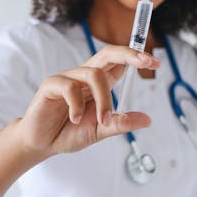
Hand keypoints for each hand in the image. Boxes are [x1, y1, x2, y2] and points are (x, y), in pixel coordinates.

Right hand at [17, 45, 160, 155]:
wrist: (42, 144)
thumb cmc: (69, 132)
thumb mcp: (100, 131)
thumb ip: (120, 124)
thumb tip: (147, 119)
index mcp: (98, 84)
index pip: (119, 63)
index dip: (136, 58)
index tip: (155, 62)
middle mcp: (84, 76)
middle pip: (107, 53)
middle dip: (128, 54)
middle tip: (145, 62)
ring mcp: (67, 78)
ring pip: (93, 74)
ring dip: (104, 100)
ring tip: (101, 121)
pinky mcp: (51, 85)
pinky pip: (69, 87)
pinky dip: (77, 105)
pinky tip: (75, 119)